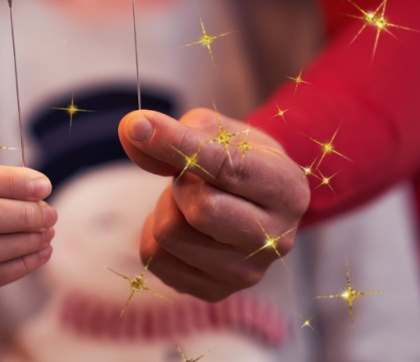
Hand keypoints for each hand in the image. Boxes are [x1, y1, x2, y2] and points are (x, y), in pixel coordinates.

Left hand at [118, 108, 309, 301]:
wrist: (250, 198)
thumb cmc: (232, 155)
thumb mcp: (212, 130)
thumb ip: (172, 130)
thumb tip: (134, 129)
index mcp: (286, 187)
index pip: (225, 167)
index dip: (178, 145)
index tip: (142, 127)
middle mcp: (277, 238)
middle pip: (200, 211)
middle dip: (182, 185)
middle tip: (194, 180)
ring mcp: (248, 272)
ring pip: (170, 235)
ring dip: (167, 209)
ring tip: (190, 202)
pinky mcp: (215, 291)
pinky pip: (154, 259)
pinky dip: (154, 234)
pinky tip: (182, 226)